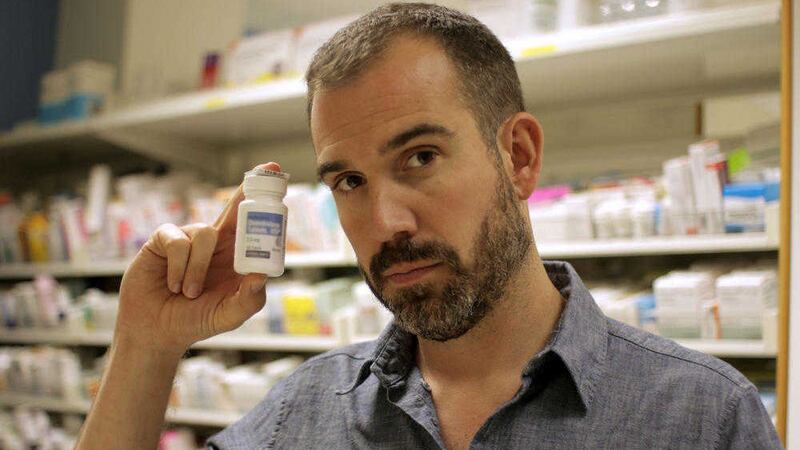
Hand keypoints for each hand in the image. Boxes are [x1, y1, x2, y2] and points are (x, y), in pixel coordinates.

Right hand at [114, 162, 280, 354]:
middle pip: (232, 210)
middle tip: (264, 173)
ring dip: (198, 269)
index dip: (263, 204)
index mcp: (234, 257)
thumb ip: (249, 300)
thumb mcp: (229, 315)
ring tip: (190, 292)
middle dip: (246, 191)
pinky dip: (179, 267)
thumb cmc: (195, 321)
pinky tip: (173, 284)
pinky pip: (178, 241)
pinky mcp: (163, 240)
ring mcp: (188, 238)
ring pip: (205, 234)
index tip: (278, 178)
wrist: (156, 331)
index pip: (252, 226)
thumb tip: (263, 275)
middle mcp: (214, 243)